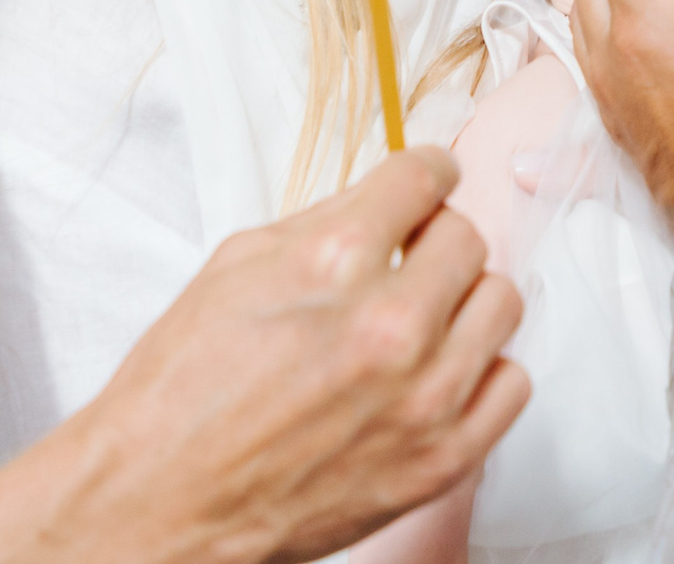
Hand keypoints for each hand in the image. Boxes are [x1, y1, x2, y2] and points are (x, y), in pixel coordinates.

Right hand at [44, 152, 526, 562]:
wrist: (160, 501)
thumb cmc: (182, 391)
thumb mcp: (235, 267)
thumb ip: (323, 222)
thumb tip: (383, 199)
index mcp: (335, 262)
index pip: (425, 177)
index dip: (428, 172)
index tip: (430, 180)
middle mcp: (391, 323)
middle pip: (468, 237)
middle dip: (436, 236)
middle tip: (409, 257)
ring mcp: (424, 396)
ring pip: (501, 303)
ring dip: (464, 300)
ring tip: (425, 316)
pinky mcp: (441, 458)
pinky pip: (512, 384)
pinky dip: (483, 370)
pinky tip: (442, 371)